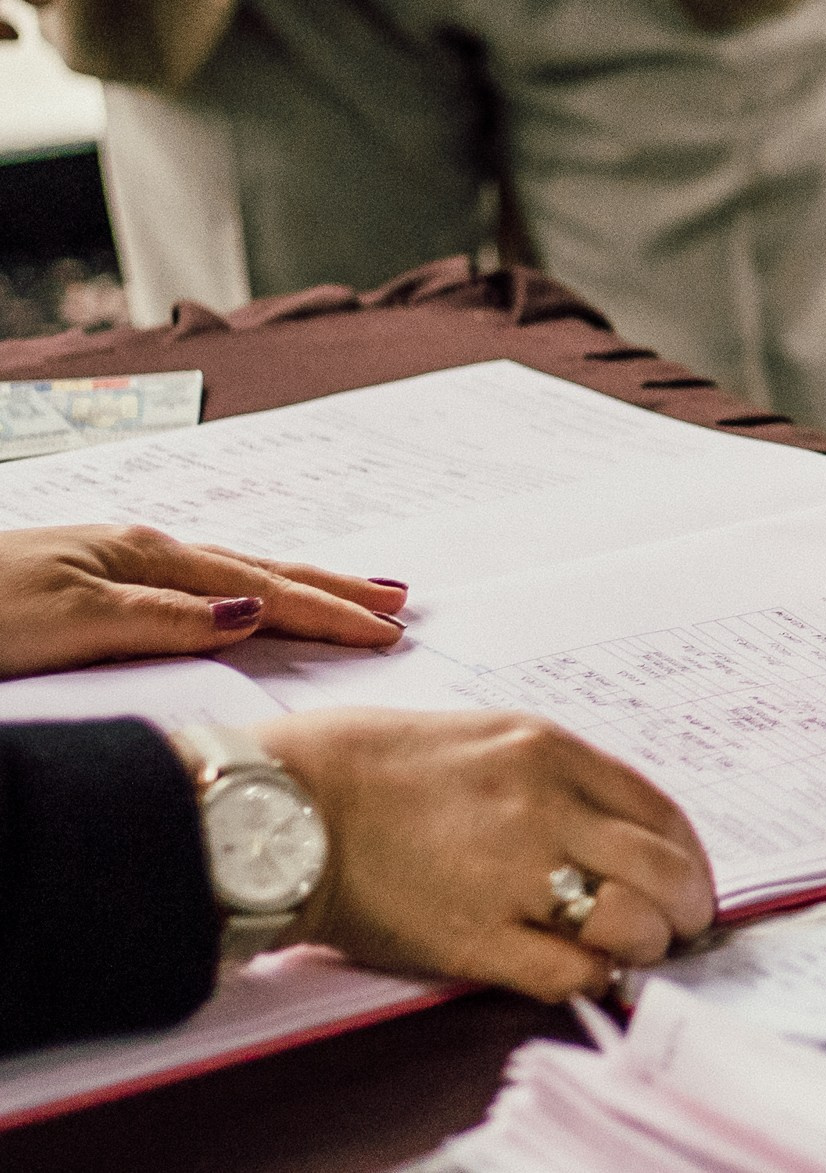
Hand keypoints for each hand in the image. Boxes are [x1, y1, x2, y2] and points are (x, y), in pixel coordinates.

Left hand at [0, 524, 406, 678]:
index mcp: (143, 560)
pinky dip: (246, 592)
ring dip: (297, 585)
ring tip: (351, 590)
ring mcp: (117, 566)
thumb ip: (161, 618)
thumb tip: (250, 614)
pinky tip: (247, 599)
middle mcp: (139, 554)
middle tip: (400, 599)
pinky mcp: (93, 586)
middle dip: (332, 586)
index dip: (326, 612)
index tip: (388, 630)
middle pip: (258, 571)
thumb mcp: (65, 624)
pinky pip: (198, 586)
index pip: (260, 591)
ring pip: (232, 575)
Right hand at [256, 709, 714, 1000]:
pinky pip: (569, 973)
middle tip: (681, 927)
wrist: (284, 806)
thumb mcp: (484, 735)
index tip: (690, 878)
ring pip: (631, 924)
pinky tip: (580, 972)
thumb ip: (555, 776)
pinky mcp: (473, 940)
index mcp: (550, 752)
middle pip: (664, 871)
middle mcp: (544, 809)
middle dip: (688, 908)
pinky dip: (591, 979)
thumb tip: (612, 829)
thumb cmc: (370, 764)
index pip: (662, 812)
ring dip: (646, 945)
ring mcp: (512, 876)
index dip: (691, 857)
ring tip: (631, 951)